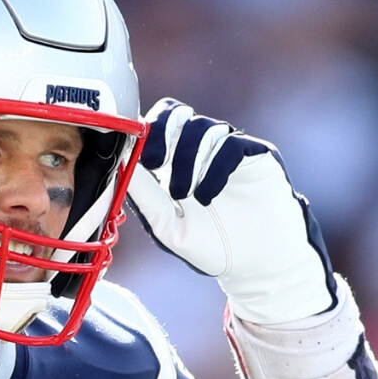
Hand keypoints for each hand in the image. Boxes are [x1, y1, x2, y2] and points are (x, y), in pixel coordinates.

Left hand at [126, 98, 336, 324]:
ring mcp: (228, 150)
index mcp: (174, 163)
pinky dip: (213, 169)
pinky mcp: (256, 154)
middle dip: (161, 132)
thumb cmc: (211, 246)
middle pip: (175, 113)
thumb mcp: (167, 226)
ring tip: (185, 197)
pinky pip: (230, 145)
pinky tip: (206, 197)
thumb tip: (121, 165)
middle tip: (156, 162)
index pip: (155, 125)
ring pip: (201, 128)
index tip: (138, 157)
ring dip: (186, 161)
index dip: (143, 132)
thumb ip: (144, 196)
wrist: (257, 265)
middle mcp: (201, 151)